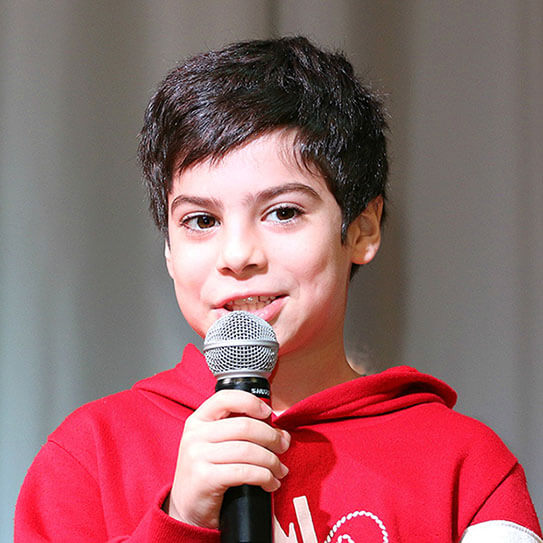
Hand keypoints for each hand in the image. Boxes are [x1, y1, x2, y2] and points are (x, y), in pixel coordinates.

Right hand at [166, 389, 289, 528]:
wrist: (187, 509)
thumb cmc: (209, 472)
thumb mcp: (217, 445)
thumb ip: (243, 432)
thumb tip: (282, 434)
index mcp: (199, 420)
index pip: (226, 398)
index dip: (251, 402)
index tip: (268, 414)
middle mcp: (195, 434)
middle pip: (244, 426)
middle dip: (271, 437)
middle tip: (283, 447)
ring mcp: (197, 456)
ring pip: (248, 450)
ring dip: (271, 461)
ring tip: (279, 470)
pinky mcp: (204, 478)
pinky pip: (244, 472)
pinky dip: (264, 477)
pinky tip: (270, 483)